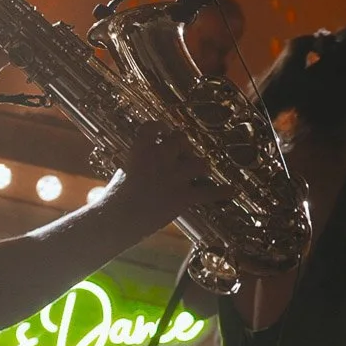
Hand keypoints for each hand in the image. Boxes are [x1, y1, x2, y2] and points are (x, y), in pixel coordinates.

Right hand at [102, 121, 232, 225]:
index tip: (163, 129)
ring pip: (199, 162)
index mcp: (140, 150)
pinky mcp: (183, 196)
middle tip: (183, 151)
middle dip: (183, 145)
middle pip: (180, 139)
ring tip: (201, 169)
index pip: (152, 127)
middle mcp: (160, 158)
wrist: (118, 219)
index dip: (160, 127)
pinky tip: (232, 190)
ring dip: (201, 166)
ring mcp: (174, 177)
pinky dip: (222, 192)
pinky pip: (209, 192)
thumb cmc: (113, 200)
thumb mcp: (121, 174)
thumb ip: (134, 165)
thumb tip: (137, 166)